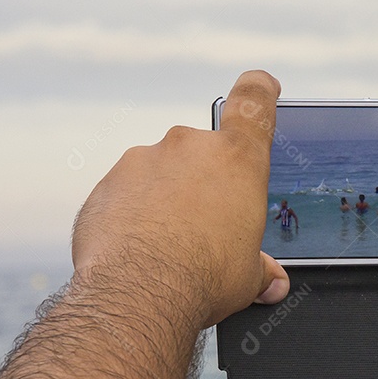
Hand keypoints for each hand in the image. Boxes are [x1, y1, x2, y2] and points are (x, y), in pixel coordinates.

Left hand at [72, 70, 289, 326]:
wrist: (138, 294)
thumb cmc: (202, 277)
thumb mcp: (248, 276)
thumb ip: (260, 268)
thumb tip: (270, 281)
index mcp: (237, 159)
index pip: (253, 101)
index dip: (260, 89)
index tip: (263, 85)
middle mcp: (189, 147)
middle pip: (202, 155)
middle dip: (202, 186)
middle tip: (204, 230)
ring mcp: (143, 161)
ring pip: (160, 176)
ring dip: (164, 202)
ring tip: (167, 249)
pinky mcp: (107, 185)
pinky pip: (125, 196)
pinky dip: (132, 218)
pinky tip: (137, 252)